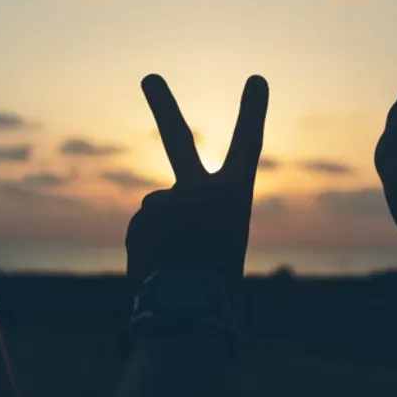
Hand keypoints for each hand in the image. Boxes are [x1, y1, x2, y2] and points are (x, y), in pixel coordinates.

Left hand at [125, 74, 268, 288]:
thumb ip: (201, 219)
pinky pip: (143, 230)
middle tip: (148, 77)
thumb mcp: (224, 250)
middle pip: (177, 138)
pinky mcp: (139, 218)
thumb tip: (159, 205)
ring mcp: (166, 200)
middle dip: (162, 104)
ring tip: (177, 266)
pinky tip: (160, 270)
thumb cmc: (218, 293)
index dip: (252, 112)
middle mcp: (199, 190)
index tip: (257, 77)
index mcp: (236, 197)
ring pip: (159, 209)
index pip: (248, 145)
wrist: (187, 320)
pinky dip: (148, 249)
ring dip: (164, 234)